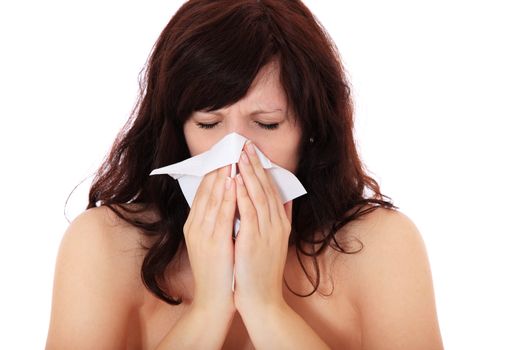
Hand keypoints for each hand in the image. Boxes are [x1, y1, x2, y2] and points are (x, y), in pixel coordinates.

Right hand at [183, 165, 236, 313]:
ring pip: (212, 198)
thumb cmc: (219, 272)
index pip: (203, 192)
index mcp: (194, 225)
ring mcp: (202, 234)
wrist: (214, 301)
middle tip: (229, 147)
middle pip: (206, 190)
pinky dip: (226, 196)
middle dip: (218, 167)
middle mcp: (195, 226)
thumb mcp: (214, 243)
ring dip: (222, 175)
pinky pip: (221, 214)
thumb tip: (230, 200)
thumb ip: (218, 222)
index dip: (214, 171)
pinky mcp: (213, 242)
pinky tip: (232, 182)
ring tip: (231, 157)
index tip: (224, 154)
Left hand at [233, 141, 292, 312]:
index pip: (272, 190)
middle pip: (266, 188)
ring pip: (258, 195)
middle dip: (255, 165)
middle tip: (245, 145)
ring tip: (240, 155)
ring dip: (249, 173)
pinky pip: (248, 212)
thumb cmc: (262, 272)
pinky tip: (236, 180)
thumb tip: (285, 200)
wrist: (262, 300)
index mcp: (280, 224)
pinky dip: (242, 194)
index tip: (253, 153)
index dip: (262, 170)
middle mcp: (276, 225)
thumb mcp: (275, 243)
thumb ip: (280, 220)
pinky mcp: (255, 240)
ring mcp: (267, 232)